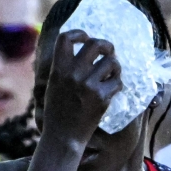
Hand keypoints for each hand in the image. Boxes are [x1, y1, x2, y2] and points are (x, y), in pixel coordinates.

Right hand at [41, 29, 122, 149]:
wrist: (63, 137)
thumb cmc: (57, 112)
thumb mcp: (53, 86)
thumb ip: (62, 68)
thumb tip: (73, 50)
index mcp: (58, 69)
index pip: (66, 38)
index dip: (79, 34)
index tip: (85, 38)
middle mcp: (74, 74)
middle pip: (95, 44)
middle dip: (106, 45)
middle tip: (108, 52)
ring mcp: (89, 85)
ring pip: (111, 62)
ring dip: (114, 66)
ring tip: (111, 73)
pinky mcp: (102, 97)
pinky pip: (117, 81)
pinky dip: (117, 84)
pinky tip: (112, 89)